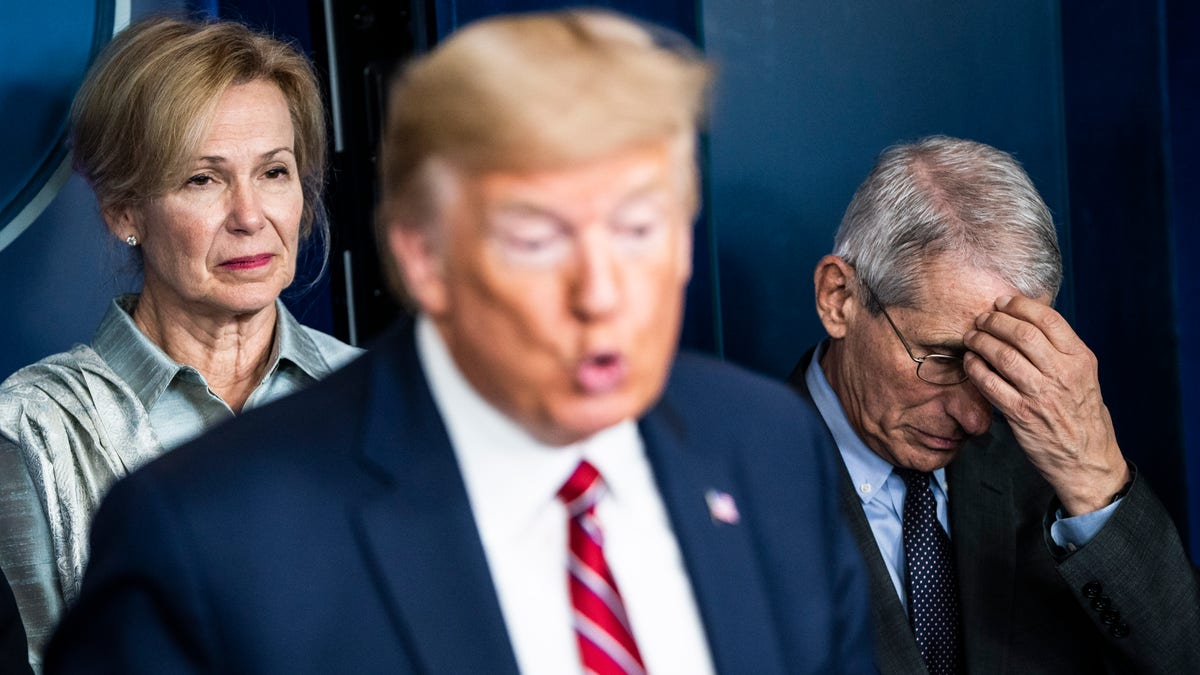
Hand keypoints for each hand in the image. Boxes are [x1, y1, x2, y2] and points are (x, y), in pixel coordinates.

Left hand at [963, 295, 1129, 514]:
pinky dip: (975, 368)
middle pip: (1021, 333)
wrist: (1087, 459)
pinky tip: (970, 362)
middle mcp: (1062, 373)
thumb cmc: (1082, 414)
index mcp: (1080, 359)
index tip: (1001, 303)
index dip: (1019, 306)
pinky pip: (990, 384)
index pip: (1048, 319)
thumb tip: (1027, 322)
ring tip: (971, 337)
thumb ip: (1060, 351)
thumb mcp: (1083, 376)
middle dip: (995, 321)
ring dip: (981, 341)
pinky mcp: (1021, 414)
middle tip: (981, 319)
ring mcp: (1041, 394)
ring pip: (1003, 356)